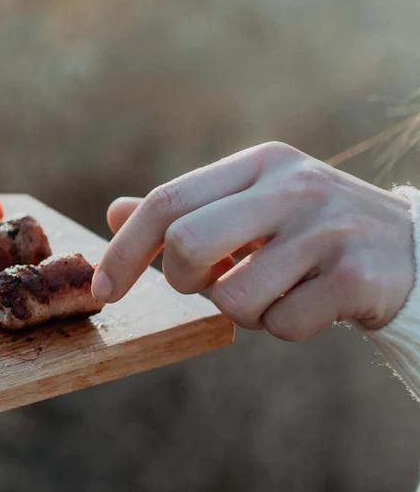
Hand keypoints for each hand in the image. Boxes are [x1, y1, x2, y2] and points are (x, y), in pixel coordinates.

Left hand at [92, 141, 414, 340]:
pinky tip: (312, 304)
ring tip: (278, 290)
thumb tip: (114, 211)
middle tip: (210, 284)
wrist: (417, 252)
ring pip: (233, 298)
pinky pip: (283, 325)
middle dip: (184, 280)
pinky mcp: (357, 276)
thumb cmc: (311, 232)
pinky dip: (285, 327)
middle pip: (187, 244)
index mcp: (258, 164)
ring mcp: (328, 229)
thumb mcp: (251, 206)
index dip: (125, 249)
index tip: (103, 288)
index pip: (167, 202)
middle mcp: (292, 187)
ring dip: (244, 311)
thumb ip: (185, 210)